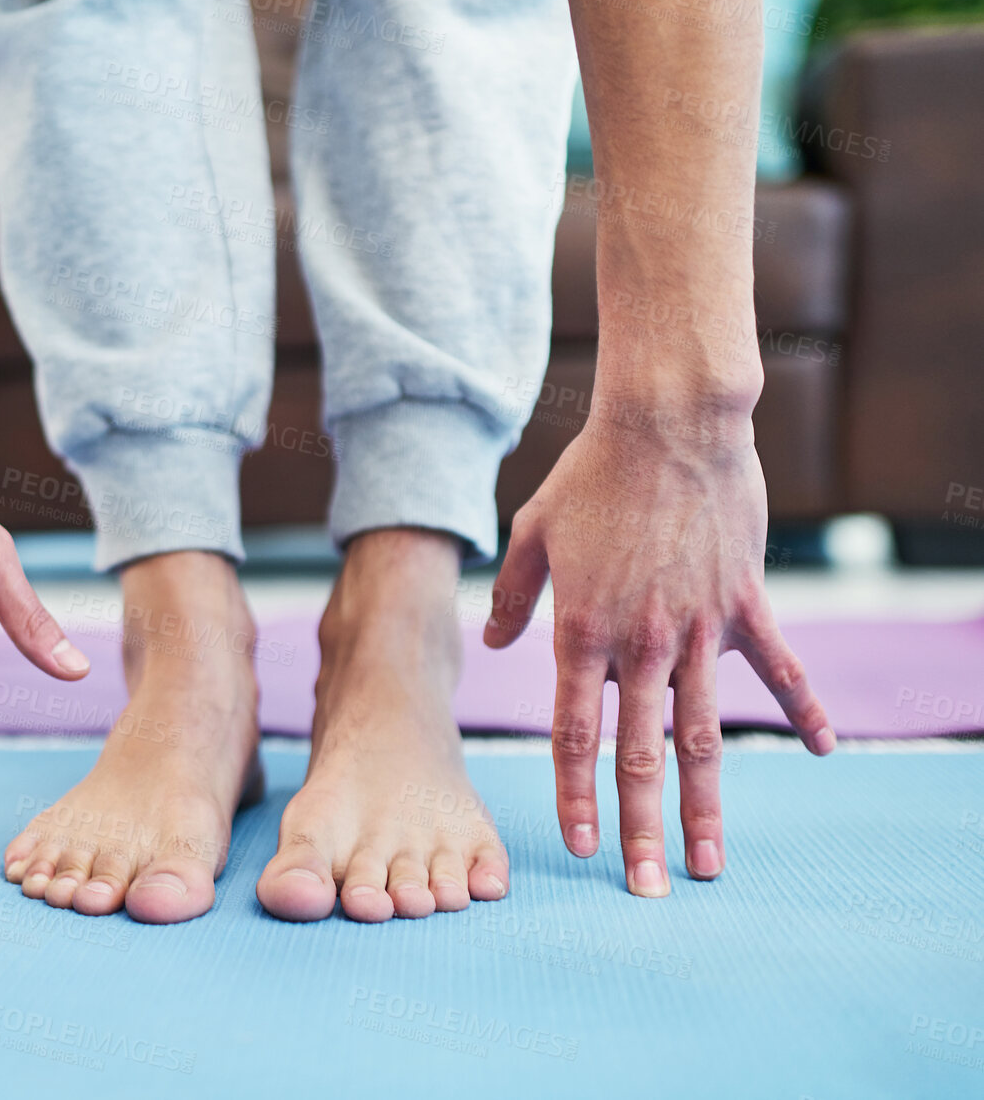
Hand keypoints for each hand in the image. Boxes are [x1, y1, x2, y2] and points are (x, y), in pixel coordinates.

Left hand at [485, 406, 832, 895]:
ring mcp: (700, 629)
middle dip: (639, 827)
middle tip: (647, 887)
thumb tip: (492, 640)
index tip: (577, 846)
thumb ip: (510, 595)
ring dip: (708, 802)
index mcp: (582, 632)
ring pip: (704, 733)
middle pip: (639, 754)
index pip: (573, 734)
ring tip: (711, 861)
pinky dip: (801, 711)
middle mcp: (642, 643)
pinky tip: (819, 752)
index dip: (574, 794)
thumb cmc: (591, 474)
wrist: (669, 423)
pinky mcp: (746, 604)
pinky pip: (779, 669)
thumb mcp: (531, 532)